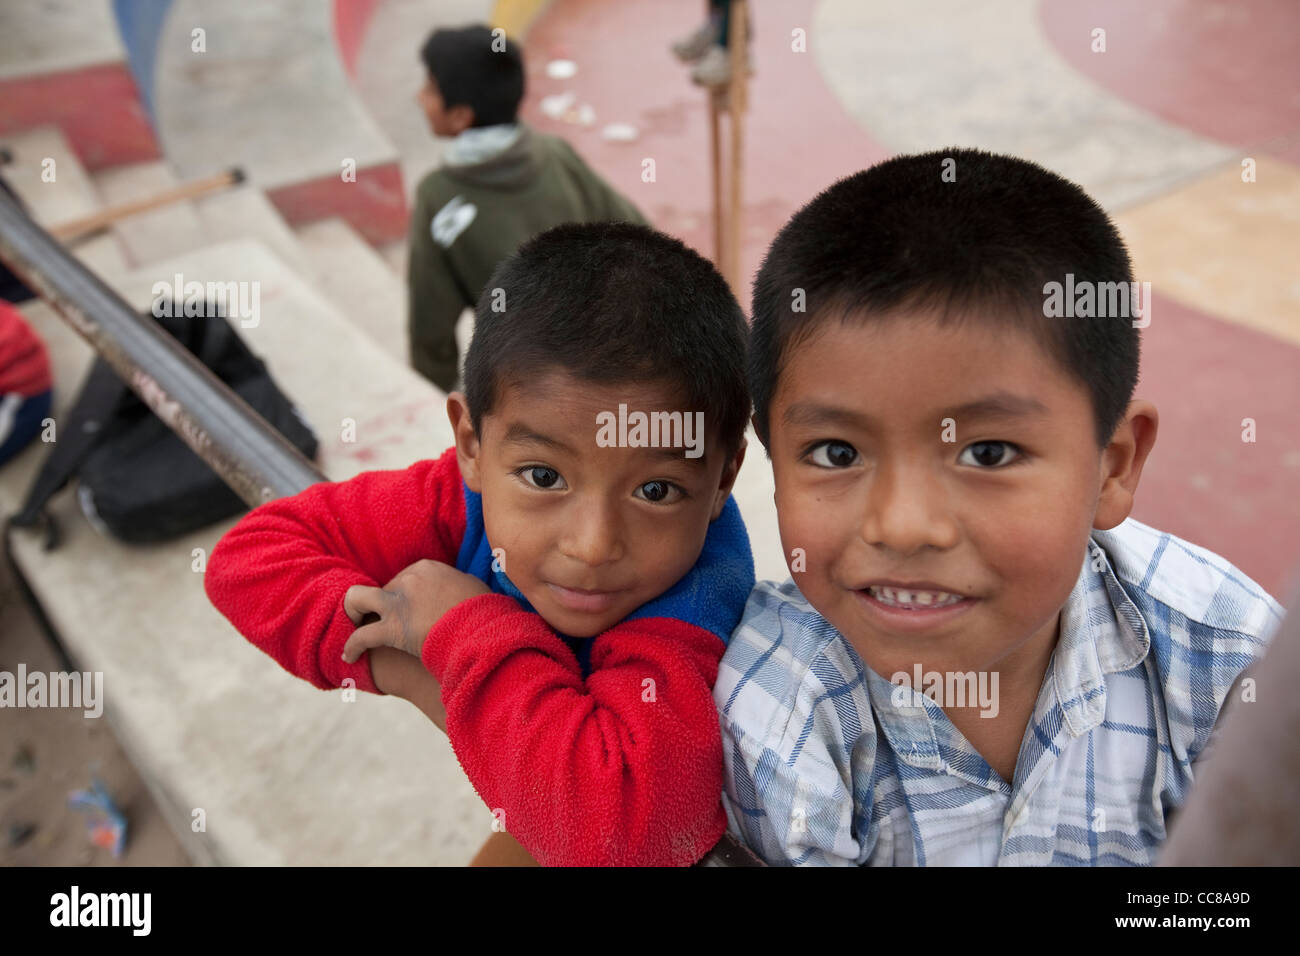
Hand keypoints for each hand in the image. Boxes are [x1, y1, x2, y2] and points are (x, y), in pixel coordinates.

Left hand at [342, 559, 489, 662]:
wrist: (485, 632)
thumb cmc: (486, 613)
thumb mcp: (472, 587)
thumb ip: (457, 584)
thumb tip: (461, 590)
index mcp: (427, 567)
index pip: (404, 577)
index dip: (404, 595)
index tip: (410, 610)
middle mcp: (408, 580)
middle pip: (384, 590)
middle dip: (385, 607)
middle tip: (391, 625)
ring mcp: (397, 603)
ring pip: (357, 600)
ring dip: (354, 611)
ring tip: (358, 625)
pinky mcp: (392, 629)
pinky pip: (362, 637)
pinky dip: (352, 647)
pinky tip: (349, 658)